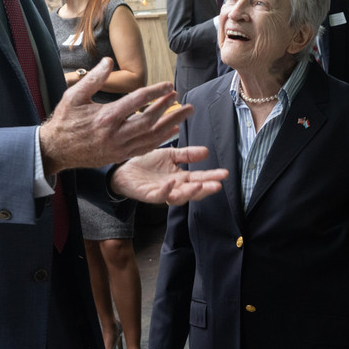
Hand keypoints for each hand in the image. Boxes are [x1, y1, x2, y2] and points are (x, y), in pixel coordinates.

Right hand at [38, 59, 188, 173]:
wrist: (56, 150)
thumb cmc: (64, 120)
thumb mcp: (74, 96)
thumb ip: (94, 79)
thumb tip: (109, 61)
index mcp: (105, 117)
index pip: (137, 101)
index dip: (155, 92)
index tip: (169, 85)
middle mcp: (115, 134)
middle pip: (150, 121)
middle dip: (169, 110)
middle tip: (184, 100)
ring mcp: (119, 148)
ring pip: (151, 137)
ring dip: (171, 125)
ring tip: (185, 114)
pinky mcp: (119, 156)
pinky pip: (145, 148)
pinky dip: (160, 140)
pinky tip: (172, 131)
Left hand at [110, 146, 227, 204]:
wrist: (124, 168)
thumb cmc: (147, 163)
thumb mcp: (170, 155)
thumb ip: (187, 155)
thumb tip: (206, 151)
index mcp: (180, 178)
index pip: (199, 178)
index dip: (212, 176)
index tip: (224, 173)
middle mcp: (174, 187)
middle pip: (193, 191)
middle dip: (206, 188)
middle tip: (217, 185)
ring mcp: (162, 192)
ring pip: (179, 197)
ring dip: (190, 192)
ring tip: (199, 185)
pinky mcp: (149, 195)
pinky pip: (159, 195)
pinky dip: (166, 190)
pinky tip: (171, 183)